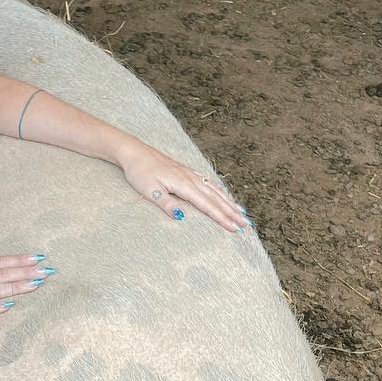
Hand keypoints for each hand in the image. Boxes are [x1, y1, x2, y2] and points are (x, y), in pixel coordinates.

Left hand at [120, 143, 248, 231]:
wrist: (135, 152)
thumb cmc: (140, 172)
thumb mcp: (149, 191)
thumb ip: (166, 203)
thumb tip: (180, 217)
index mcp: (184, 185)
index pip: (207, 205)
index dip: (222, 218)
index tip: (235, 228)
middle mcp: (191, 178)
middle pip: (216, 198)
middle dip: (232, 212)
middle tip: (246, 224)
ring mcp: (190, 173)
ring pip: (214, 190)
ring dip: (229, 202)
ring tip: (242, 212)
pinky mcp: (186, 171)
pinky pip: (208, 182)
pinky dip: (219, 190)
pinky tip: (223, 194)